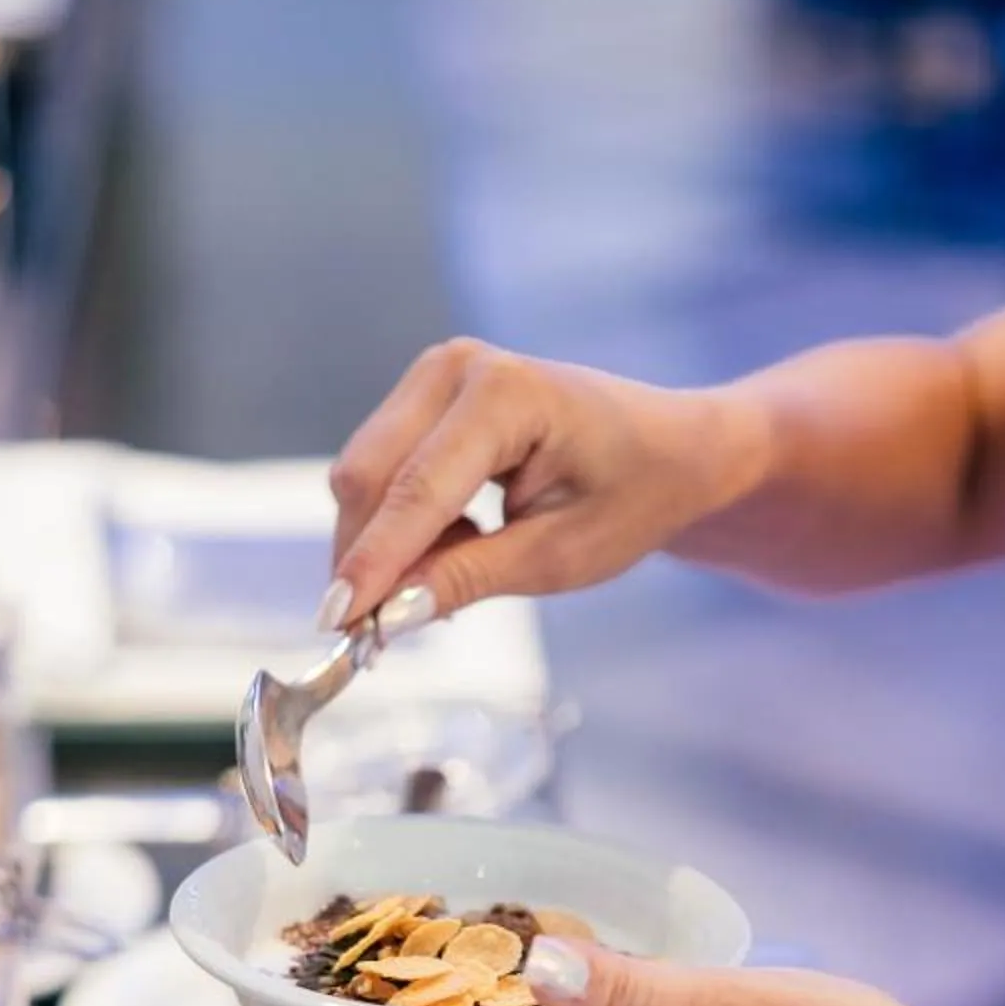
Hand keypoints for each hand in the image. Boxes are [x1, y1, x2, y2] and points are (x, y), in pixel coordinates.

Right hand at [326, 341, 756, 627]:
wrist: (670, 450)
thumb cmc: (632, 497)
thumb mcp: (560, 557)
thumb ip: (468, 579)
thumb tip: (389, 615)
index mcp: (505, 395)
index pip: (415, 493)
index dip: (373, 564)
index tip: (334, 625)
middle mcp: (457, 368)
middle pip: (368, 478)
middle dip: (364, 559)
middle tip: (377, 637)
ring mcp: (434, 375)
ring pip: (363, 479)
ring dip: (386, 544)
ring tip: (460, 572)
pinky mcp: (423, 397)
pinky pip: (380, 474)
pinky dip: (400, 526)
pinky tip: (459, 541)